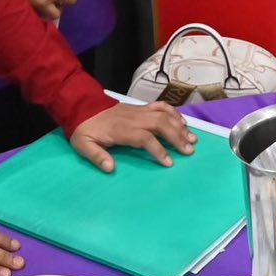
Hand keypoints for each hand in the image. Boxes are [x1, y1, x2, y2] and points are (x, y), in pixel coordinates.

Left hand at [69, 100, 197, 172]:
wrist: (84, 108)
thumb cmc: (86, 130)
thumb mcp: (83, 145)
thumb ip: (97, 156)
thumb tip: (110, 168)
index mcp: (121, 129)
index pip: (145, 138)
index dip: (158, 150)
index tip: (169, 162)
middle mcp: (134, 118)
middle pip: (160, 124)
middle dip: (177, 137)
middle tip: (189, 150)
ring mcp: (139, 111)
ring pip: (164, 115)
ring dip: (179, 126)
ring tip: (192, 138)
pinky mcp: (141, 108)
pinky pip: (161, 106)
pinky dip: (173, 112)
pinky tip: (182, 122)